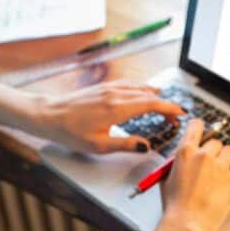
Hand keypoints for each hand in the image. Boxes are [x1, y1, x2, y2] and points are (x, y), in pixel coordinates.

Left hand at [35, 80, 185, 153]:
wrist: (49, 115)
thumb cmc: (70, 132)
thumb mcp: (98, 146)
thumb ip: (125, 145)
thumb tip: (145, 146)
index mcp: (117, 108)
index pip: (151, 104)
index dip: (169, 108)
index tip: (180, 114)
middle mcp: (115, 94)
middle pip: (149, 95)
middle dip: (165, 104)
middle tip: (174, 116)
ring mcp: (109, 88)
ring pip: (140, 87)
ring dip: (155, 95)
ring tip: (164, 104)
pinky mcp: (103, 87)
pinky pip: (129, 84)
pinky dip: (142, 88)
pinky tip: (144, 91)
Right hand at [160, 119, 229, 230]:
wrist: (188, 223)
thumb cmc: (175, 206)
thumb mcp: (167, 179)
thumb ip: (178, 164)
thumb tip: (186, 160)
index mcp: (185, 152)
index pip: (196, 126)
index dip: (201, 128)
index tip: (204, 131)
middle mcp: (204, 155)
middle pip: (215, 142)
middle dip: (214, 152)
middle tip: (212, 165)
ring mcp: (220, 166)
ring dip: (228, 158)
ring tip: (224, 170)